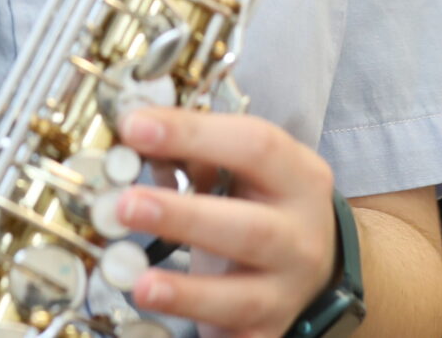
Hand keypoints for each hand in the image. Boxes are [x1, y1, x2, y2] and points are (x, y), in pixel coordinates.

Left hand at [111, 107, 336, 337]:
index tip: (134, 126)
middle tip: (126, 204)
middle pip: (249, 229)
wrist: (315, 267)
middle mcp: (301, 235)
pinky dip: (204, 331)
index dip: (192, 134)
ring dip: (187, 291)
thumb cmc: (266, 205)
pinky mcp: (267, 332)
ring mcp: (287, 290)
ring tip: (139, 282)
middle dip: (184, 217)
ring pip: (241, 296)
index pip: (254, 146)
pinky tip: (165, 321)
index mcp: (300, 177)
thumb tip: (135, 133)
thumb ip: (197, 151)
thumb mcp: (248, 170)